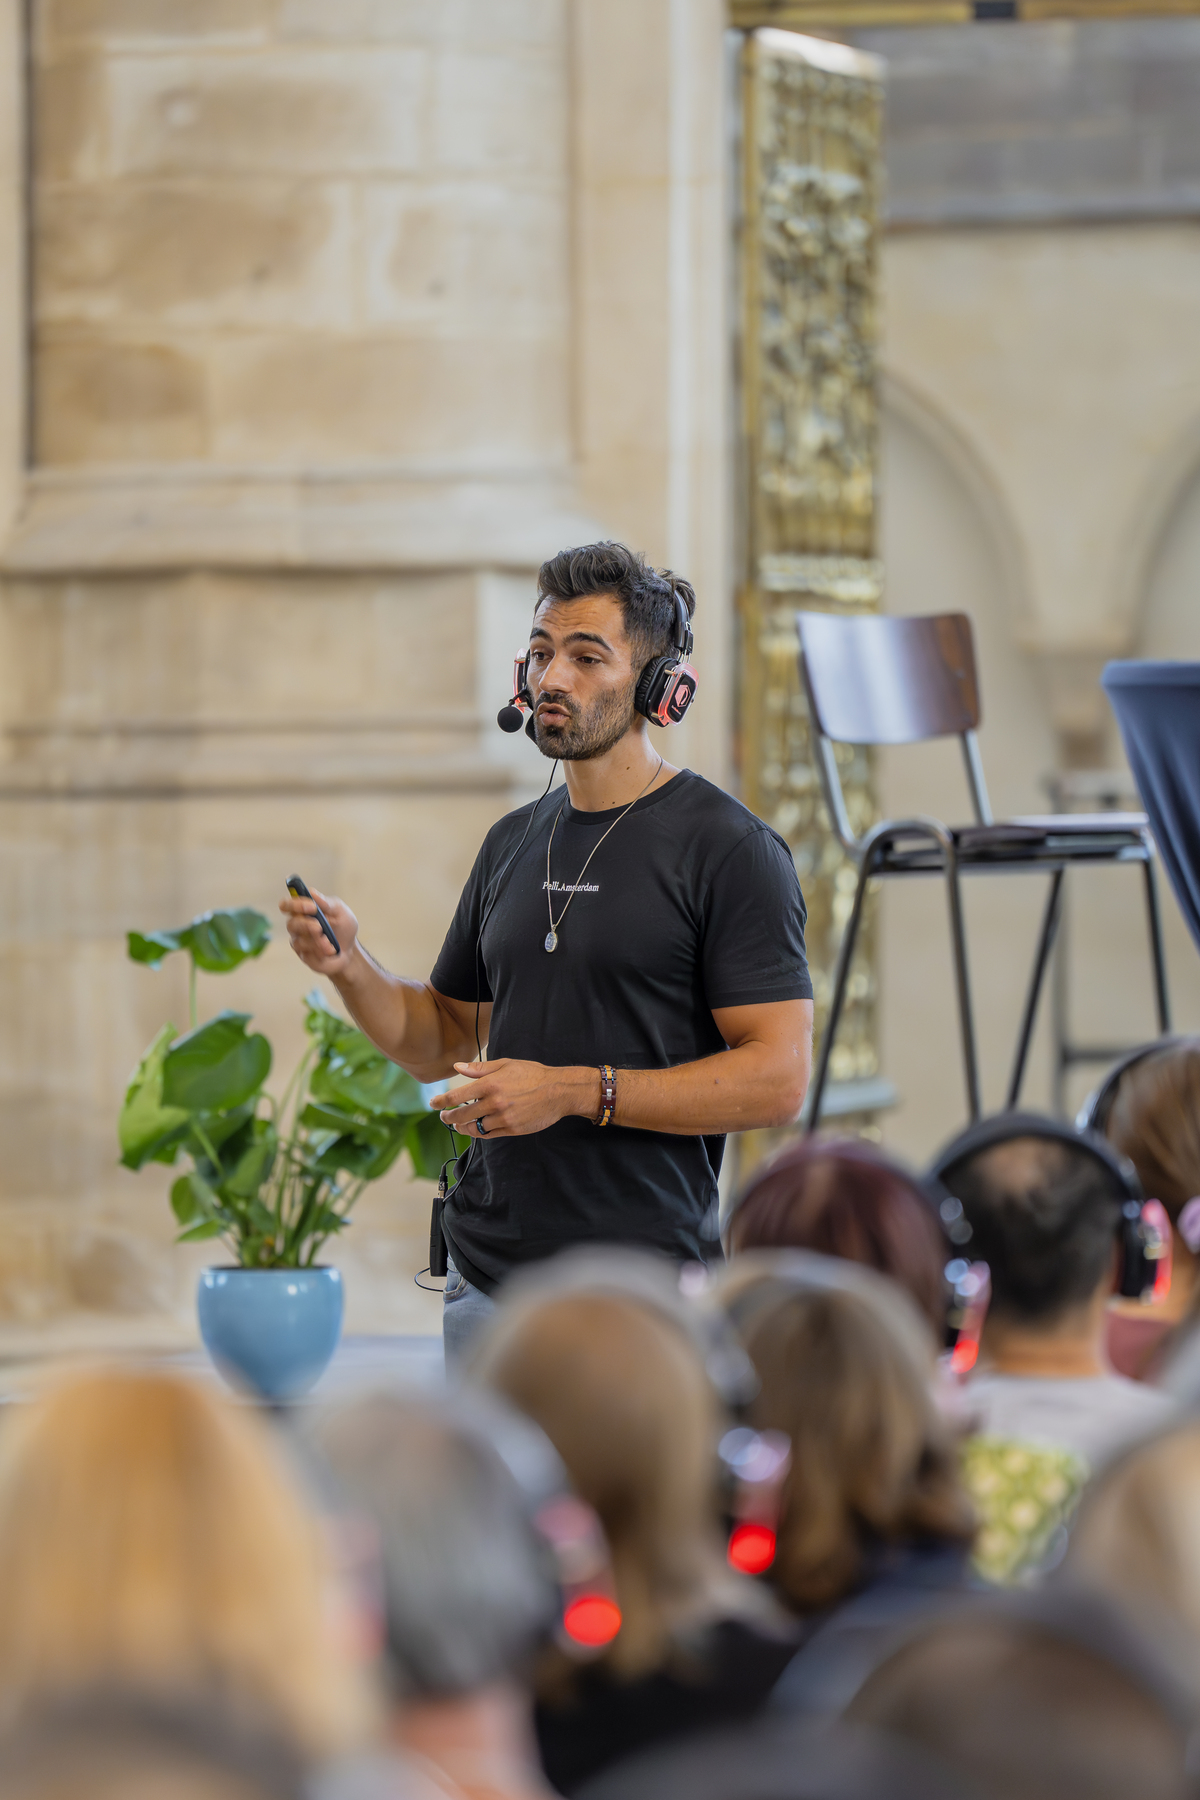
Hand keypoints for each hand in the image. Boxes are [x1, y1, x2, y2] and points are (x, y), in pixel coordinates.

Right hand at [279, 886, 358, 978]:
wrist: (350, 949)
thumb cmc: (343, 926)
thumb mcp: (340, 912)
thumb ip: (327, 903)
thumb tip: (312, 893)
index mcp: (302, 910)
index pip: (286, 905)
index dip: (295, 905)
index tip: (312, 907)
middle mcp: (297, 925)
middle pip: (291, 924)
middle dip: (306, 925)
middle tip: (319, 927)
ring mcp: (299, 941)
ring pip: (300, 941)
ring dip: (318, 941)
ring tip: (331, 944)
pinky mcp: (304, 955)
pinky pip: (307, 953)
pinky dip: (320, 951)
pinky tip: (330, 951)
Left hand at [431, 1060, 596, 1138]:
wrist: (558, 1091)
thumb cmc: (532, 1075)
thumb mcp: (506, 1065)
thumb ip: (479, 1068)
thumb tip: (457, 1066)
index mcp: (490, 1084)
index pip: (457, 1096)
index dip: (442, 1102)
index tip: (434, 1104)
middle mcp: (494, 1102)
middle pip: (462, 1116)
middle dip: (449, 1118)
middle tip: (444, 1117)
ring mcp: (503, 1118)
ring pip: (474, 1128)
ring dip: (463, 1127)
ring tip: (459, 1125)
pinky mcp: (511, 1129)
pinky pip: (489, 1135)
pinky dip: (479, 1133)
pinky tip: (476, 1129)